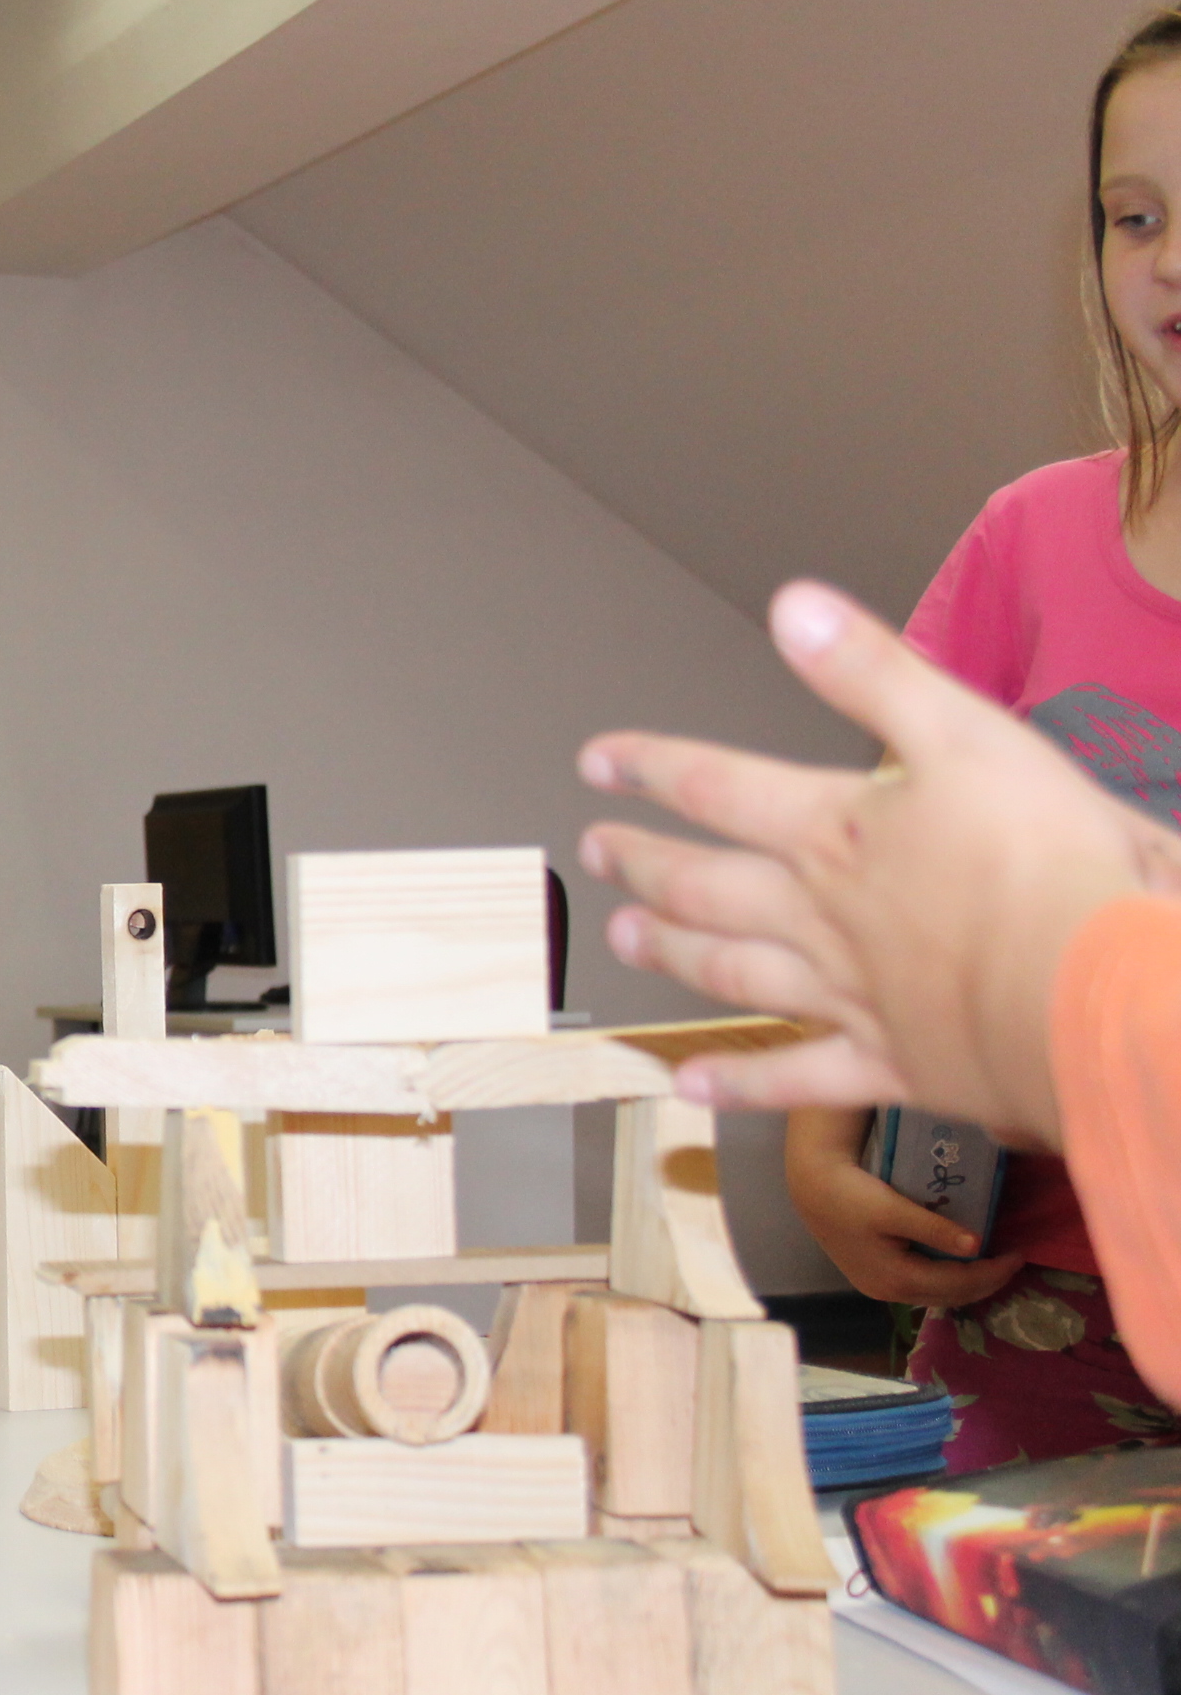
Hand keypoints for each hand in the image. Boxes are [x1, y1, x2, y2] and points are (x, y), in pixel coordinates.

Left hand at [577, 580, 1180, 1137]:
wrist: (1099, 987)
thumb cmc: (1051, 859)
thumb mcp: (968, 734)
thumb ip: (873, 673)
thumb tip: (792, 608)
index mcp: (837, 832)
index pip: (717, 787)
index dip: (650, 767)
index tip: (595, 761)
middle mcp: (823, 916)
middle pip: (705, 886)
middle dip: (644, 862)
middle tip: (596, 851)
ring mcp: (852, 996)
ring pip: (734, 972)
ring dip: (673, 953)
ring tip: (625, 937)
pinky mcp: (895, 1063)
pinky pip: (798, 1078)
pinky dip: (742, 1083)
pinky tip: (691, 1085)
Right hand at [783, 1105, 1020, 1306]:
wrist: (811, 1189)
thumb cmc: (851, 1194)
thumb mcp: (894, 1209)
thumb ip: (935, 1229)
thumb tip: (976, 1245)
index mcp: (897, 1279)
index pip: (959, 1284)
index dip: (993, 1272)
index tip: (1020, 1254)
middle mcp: (889, 1293)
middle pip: (950, 1296)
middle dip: (986, 1282)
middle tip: (1013, 1262)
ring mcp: (879, 1289)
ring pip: (936, 1294)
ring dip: (966, 1283)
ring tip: (992, 1265)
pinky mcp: (873, 1278)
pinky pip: (921, 1287)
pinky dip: (946, 1279)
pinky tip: (956, 1264)